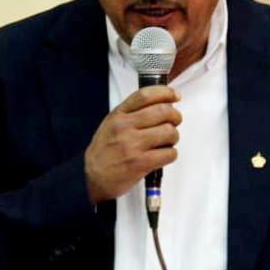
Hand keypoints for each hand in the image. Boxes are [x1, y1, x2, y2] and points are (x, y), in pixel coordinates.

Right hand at [84, 85, 180, 204]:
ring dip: (174, 136)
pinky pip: (169, 153)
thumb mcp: (111, 123)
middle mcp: (124, 127)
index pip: (145, 95)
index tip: (174, 96)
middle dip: (175, 116)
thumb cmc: (105, 151)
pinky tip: (163, 155)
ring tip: (167, 141)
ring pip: (169, 132)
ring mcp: (132, 145)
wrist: (93, 177)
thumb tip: (162, 103)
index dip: (165, 92)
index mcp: (118, 115)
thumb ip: (132, 112)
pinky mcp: (140, 163)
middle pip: (162, 111)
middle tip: (174, 122)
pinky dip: (171, 154)